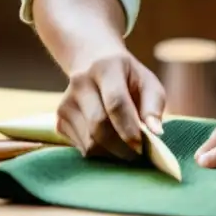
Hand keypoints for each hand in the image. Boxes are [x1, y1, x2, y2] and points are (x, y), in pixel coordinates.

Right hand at [56, 46, 165, 161]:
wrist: (91, 61)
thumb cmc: (127, 76)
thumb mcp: (147, 81)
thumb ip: (154, 105)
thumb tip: (156, 133)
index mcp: (106, 67)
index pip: (115, 103)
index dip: (129, 128)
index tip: (142, 147)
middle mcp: (80, 82)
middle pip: (98, 126)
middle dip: (121, 147)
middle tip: (138, 155)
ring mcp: (65, 102)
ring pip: (89, 142)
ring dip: (111, 153)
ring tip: (126, 146)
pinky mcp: (59, 120)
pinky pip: (81, 148)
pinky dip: (99, 152)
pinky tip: (108, 140)